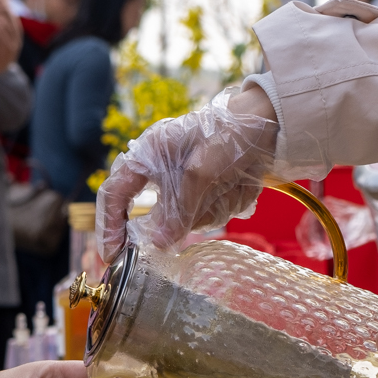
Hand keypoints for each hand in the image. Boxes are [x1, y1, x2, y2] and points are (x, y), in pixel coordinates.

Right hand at [96, 87, 278, 258]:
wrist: (268, 123)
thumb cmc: (229, 134)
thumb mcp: (202, 170)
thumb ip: (178, 209)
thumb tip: (158, 243)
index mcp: (147, 154)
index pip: (115, 193)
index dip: (109, 225)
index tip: (111, 254)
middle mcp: (159, 169)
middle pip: (151, 213)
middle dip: (172, 221)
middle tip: (174, 240)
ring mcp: (182, 183)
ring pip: (182, 218)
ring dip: (209, 209)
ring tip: (230, 184)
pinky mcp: (203, 192)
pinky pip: (205, 214)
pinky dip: (222, 205)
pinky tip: (237, 186)